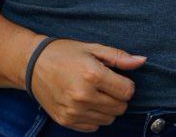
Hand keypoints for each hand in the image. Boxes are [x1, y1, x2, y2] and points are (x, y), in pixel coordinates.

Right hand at [31, 39, 146, 131]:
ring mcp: (73, 111)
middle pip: (120, 108)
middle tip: (105, 85)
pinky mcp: (65, 120)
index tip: (116, 77)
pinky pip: (93, 127)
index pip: (127, 92)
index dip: (126, 84)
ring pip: (109, 119)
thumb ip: (119, 57)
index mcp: (92, 75)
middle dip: (118, 96)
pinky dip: (94, 116)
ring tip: (95, 93)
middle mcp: (83, 96)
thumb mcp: (93, 48)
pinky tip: (86, 102)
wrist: (33, 65)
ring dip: (107, 108)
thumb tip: (142, 61)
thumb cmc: (65, 53)